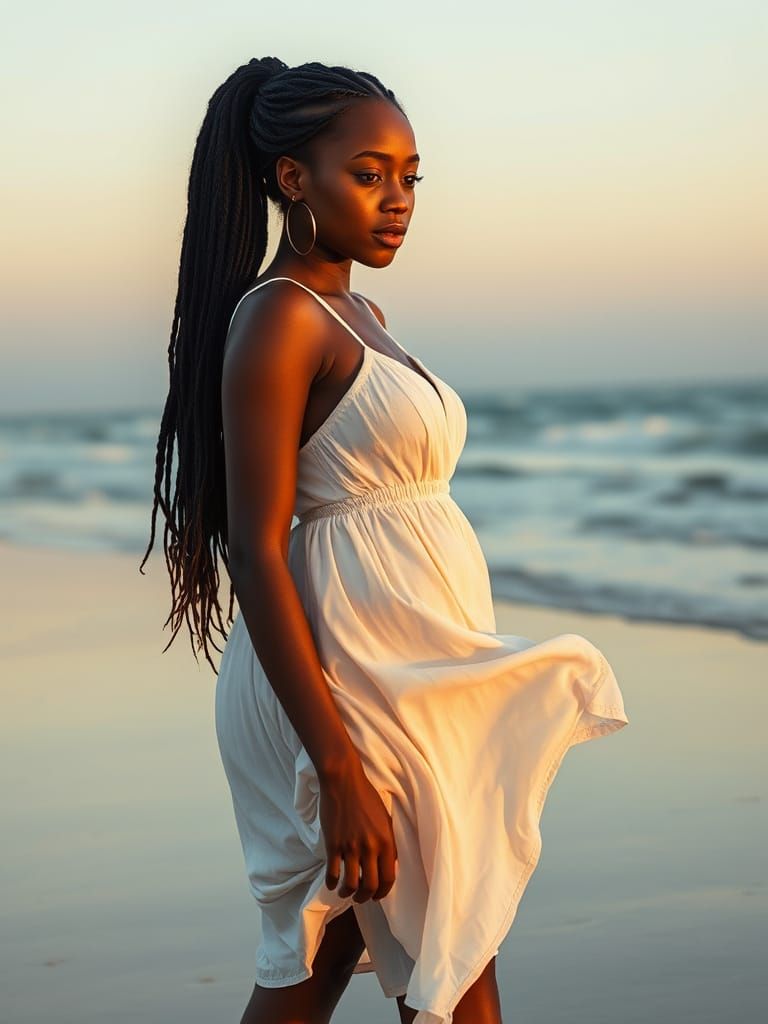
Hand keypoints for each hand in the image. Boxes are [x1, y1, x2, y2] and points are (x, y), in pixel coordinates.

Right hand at [318, 762, 397, 902]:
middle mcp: (370, 847)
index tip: (377, 896)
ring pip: (351, 884)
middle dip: (366, 897)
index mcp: (386, 841)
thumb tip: (389, 864)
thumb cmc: (366, 796)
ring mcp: (350, 847)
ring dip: (348, 893)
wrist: (344, 781)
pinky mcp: (333, 844)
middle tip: (361, 897)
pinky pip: (332, 873)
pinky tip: (332, 883)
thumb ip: (388, 842)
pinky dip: (332, 883)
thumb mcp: (385, 818)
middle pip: (370, 886)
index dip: (383, 892)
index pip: (388, 878)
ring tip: (346, 892)